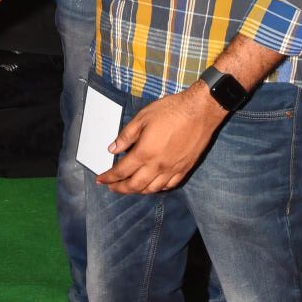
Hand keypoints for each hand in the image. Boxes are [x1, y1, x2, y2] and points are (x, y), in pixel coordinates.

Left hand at [98, 84, 225, 194]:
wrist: (201, 111)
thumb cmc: (171, 110)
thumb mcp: (143, 117)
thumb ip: (126, 136)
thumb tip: (112, 149)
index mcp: (145, 152)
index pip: (122, 171)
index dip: (109, 177)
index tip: (100, 180)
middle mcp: (158, 165)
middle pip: (135, 185)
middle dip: (120, 188)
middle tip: (111, 187)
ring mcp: (173, 169)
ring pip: (152, 189)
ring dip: (138, 190)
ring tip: (130, 187)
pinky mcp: (185, 168)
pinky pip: (169, 185)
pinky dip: (157, 188)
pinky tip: (153, 185)